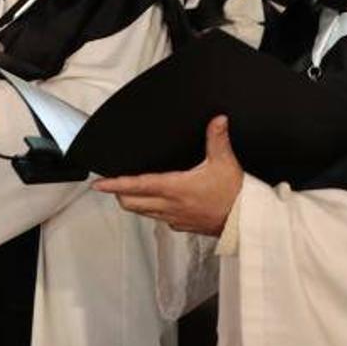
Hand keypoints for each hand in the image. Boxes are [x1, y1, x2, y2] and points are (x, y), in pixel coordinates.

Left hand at [93, 116, 243, 235]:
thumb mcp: (225, 162)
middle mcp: (170, 206)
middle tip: (112, 184)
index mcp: (175, 188)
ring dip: (134, 202)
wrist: (246, 221)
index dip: (116, 184)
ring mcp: (175, 218)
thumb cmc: (235, 195)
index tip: (100, 183)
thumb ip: (218, 139)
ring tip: (129, 192)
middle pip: (132, 203)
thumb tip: (217, 120)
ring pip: (143, 213)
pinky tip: (158, 204)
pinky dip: (152, 211)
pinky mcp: (183, 226)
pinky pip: (160, 219)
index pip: (137, 186)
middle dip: (119, 193)